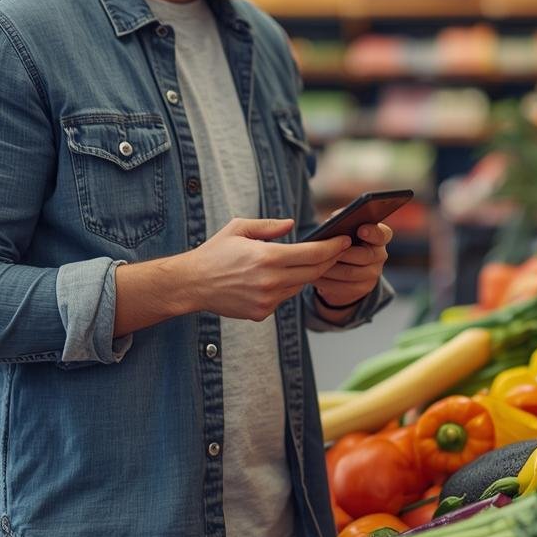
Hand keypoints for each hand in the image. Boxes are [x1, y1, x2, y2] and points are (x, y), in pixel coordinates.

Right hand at [181, 217, 350, 321]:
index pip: (313, 253)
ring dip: (308, 274)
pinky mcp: (262, 313)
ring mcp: (267, 300)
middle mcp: (271, 281)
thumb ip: (269, 226)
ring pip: (300, 285)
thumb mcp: (239, 228)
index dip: (333, 247)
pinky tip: (282, 277)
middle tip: (339, 249)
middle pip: (314, 272)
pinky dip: (288, 286)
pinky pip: (285, 298)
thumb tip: (293, 224)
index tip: (344, 240)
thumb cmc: (215, 252)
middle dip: (330, 260)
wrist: (192, 284)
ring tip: (313, 261)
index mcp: (267, 257)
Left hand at [314, 222, 391, 308]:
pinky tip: (315, 276)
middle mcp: (380, 255)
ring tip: (314, 263)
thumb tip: (334, 219)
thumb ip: (342, 221)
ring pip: (350, 273)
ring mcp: (374, 274)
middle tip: (325, 250)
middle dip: (342, 252)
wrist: (344, 268)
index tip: (360, 230)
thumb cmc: (342, 241)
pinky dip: (327, 282)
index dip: (372, 232)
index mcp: (379, 237)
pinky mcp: (363, 288)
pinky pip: (344, 287)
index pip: (382, 234)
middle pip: (364, 256)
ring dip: (330, 268)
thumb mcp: (344, 229)